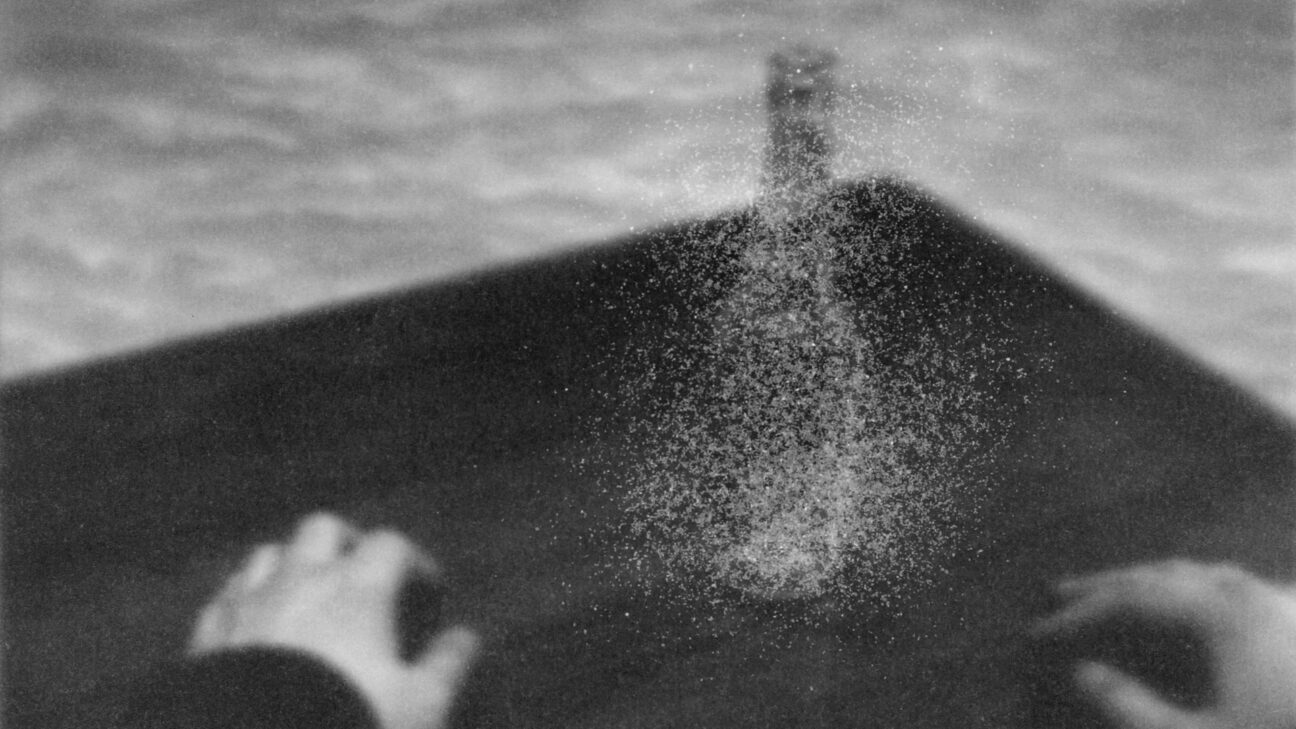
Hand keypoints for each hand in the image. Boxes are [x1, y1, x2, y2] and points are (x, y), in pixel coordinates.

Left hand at [190, 513, 478, 728]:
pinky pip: (226, 596)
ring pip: (269, 553)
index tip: (427, 594)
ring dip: (293, 564)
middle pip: (323, 529)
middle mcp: (300, 579)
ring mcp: (247, 603)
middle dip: (347, 542)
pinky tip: (257, 622)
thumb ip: (445, 665)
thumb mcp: (418, 704)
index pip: (390, 544)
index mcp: (357, 587)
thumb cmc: (348, 717)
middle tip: (364, 575)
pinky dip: (247, 599)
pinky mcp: (208, 635)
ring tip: (309, 594)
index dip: (413, 562)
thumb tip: (465, 638)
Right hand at [1033, 560, 1295, 728]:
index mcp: (1220, 614)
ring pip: (1204, 574)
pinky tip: (1196, 607)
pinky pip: (1236, 587)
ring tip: (1119, 591)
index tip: (1039, 630)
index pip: (1132, 598)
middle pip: (1164, 574)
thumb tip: (1082, 671)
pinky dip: (1195, 590)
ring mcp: (1283, 603)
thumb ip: (1133, 707)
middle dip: (1109, 583)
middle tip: (1060, 592)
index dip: (1081, 612)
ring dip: (1153, 580)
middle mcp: (1251, 593)